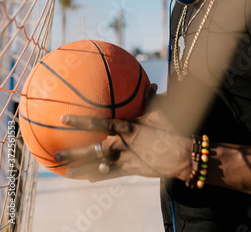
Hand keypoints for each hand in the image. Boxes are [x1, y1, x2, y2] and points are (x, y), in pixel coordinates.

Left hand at [54, 109, 191, 182]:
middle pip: (94, 149)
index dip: (81, 122)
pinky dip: (99, 175)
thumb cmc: (172, 129)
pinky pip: (112, 174)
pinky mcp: (131, 170)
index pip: (100, 124)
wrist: (183, 154)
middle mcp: (124, 144)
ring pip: (99, 165)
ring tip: (65, 171)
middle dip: (74, 151)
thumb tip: (151, 84)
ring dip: (82, 167)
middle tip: (56, 152)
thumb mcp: (161, 111)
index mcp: (128, 128)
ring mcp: (126, 159)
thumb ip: (150, 98)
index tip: (63, 119)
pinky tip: (86, 178)